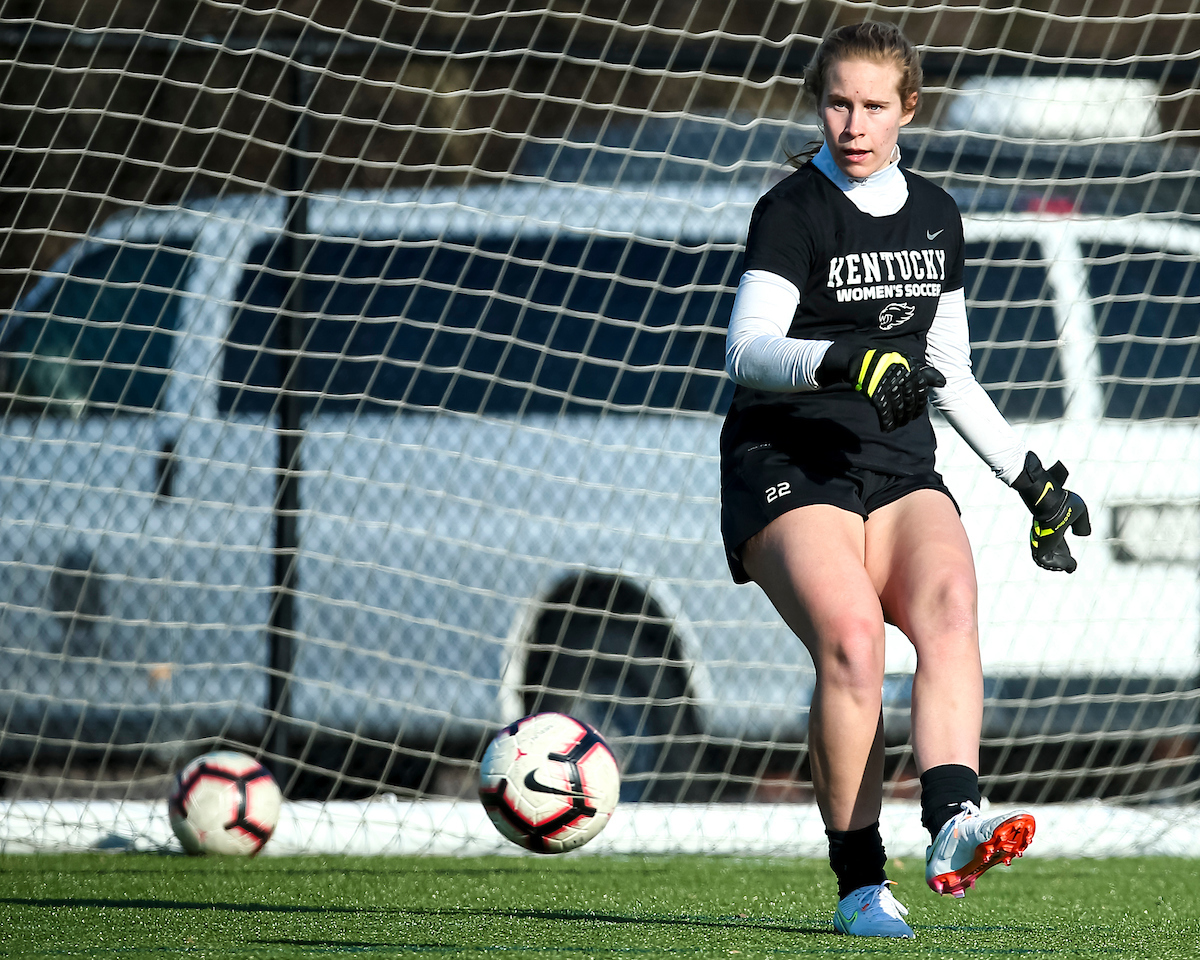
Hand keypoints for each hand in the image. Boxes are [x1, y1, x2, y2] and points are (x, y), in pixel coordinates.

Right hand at [849, 346, 945, 432]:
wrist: (861, 360)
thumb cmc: (887, 362)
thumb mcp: (908, 362)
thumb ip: (926, 373)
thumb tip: (943, 382)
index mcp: (912, 370)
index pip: (921, 393)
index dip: (920, 406)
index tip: (916, 414)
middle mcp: (902, 378)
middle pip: (910, 403)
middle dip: (908, 415)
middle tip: (905, 421)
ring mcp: (889, 387)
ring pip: (898, 409)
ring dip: (898, 420)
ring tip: (897, 425)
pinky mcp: (876, 394)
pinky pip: (885, 412)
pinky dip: (886, 422)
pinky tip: (886, 428)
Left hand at [1011, 452, 1090, 572]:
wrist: (1052, 502)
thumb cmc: (1064, 504)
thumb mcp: (1079, 513)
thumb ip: (1081, 524)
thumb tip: (1082, 535)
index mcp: (1052, 526)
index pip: (1056, 542)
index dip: (1063, 552)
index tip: (1072, 560)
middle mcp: (1044, 534)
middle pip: (1052, 552)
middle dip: (1062, 561)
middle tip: (1071, 567)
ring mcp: (1040, 540)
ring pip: (1047, 559)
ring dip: (1059, 565)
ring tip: (1070, 567)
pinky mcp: (1038, 545)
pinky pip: (1044, 561)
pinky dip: (1056, 565)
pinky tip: (1067, 565)